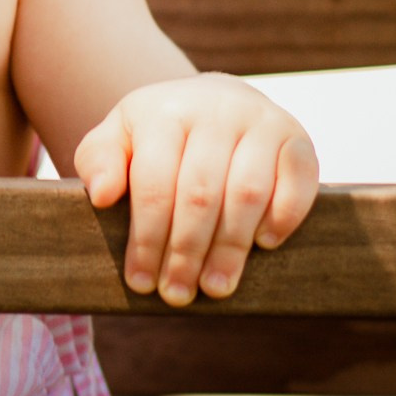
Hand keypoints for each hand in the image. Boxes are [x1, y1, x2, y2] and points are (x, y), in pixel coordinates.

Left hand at [73, 73, 317, 305]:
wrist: (216, 102)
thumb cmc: (160, 135)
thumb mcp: (119, 138)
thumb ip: (98, 161)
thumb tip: (103, 195)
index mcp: (166, 110)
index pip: (154, 182)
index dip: (146, 237)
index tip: (140, 281)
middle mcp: (216, 109)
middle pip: (200, 193)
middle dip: (185, 251)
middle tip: (177, 294)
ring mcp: (261, 120)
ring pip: (247, 192)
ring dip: (231, 247)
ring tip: (215, 287)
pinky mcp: (296, 137)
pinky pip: (297, 180)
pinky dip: (283, 216)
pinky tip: (264, 245)